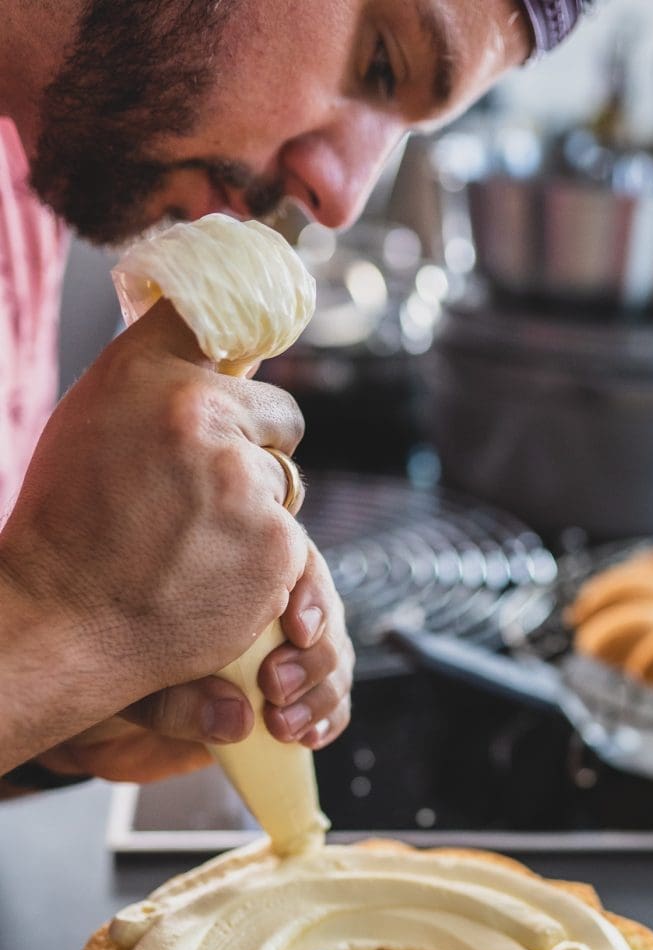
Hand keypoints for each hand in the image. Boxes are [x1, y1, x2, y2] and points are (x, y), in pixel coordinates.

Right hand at [0, 299, 321, 770]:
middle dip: (255, 449)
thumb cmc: (67, 523)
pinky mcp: (277, 545)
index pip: (224, 328)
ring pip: (284, 485)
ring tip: (192, 544)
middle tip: (203, 496)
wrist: (61, 620)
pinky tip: (210, 578)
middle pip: (278, 418)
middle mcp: (203, 417)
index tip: (234, 378)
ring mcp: (247, 483)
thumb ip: (158, 378)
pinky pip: (293, 542)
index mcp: (150, 373)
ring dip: (258, 510)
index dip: (232, 367)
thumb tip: (224, 352)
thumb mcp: (93, 417)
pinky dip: (263, 563)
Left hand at [35, 544, 354, 784]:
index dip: (308, 592)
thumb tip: (235, 719)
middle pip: (324, 609)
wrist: (87, 695)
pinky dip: (327, 718)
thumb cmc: (98, 656)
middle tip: (275, 686)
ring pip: (332, 656)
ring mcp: (278, 646)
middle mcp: (259, 599)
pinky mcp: (285, 691)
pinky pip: (329, 699)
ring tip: (282, 724)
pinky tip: (306, 737)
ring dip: (321, 692)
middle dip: (313, 652)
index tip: (297, 627)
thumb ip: (172, 697)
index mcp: (227, 563)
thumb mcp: (117, 669)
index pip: (293, 558)